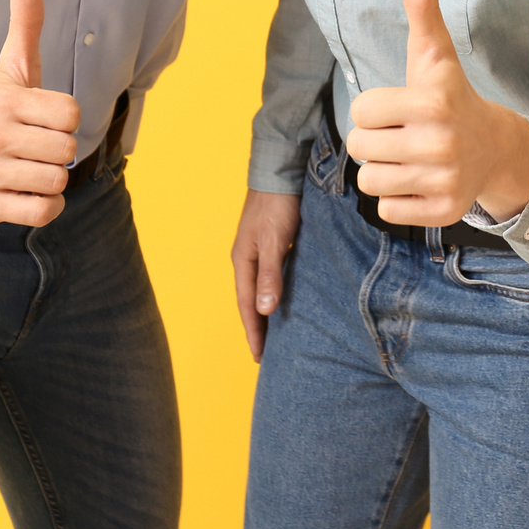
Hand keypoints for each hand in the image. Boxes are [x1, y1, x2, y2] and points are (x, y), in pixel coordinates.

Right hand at [0, 0, 81, 223]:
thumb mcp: (11, 68)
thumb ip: (25, 23)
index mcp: (1, 100)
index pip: (70, 113)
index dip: (64, 119)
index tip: (42, 119)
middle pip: (66, 151)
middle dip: (58, 152)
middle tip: (33, 147)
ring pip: (57, 182)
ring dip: (50, 179)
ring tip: (25, 169)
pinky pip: (43, 212)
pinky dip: (43, 206)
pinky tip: (24, 192)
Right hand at [231, 189, 301, 363]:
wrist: (280, 171)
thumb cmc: (276, 204)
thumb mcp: (274, 241)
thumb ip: (269, 275)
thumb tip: (264, 310)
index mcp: (243, 261)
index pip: (246, 306)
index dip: (253, 332)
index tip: (260, 357)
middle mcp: (246, 258)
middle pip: (250, 301)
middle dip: (257, 327)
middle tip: (267, 354)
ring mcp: (257, 250)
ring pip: (259, 289)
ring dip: (265, 311)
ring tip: (276, 333)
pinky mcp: (271, 243)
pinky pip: (270, 277)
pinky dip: (274, 293)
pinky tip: (285, 299)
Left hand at [347, 0, 528, 227]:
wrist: (496, 148)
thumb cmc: (449, 95)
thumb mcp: (434, 52)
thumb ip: (422, 6)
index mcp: (431, 102)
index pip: (360, 111)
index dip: (374, 108)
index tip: (400, 107)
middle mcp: (439, 143)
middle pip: (360, 150)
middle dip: (374, 142)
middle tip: (404, 134)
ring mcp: (443, 180)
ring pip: (369, 184)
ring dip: (383, 172)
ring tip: (411, 158)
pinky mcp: (443, 212)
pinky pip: (387, 211)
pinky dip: (398, 200)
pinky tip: (421, 181)